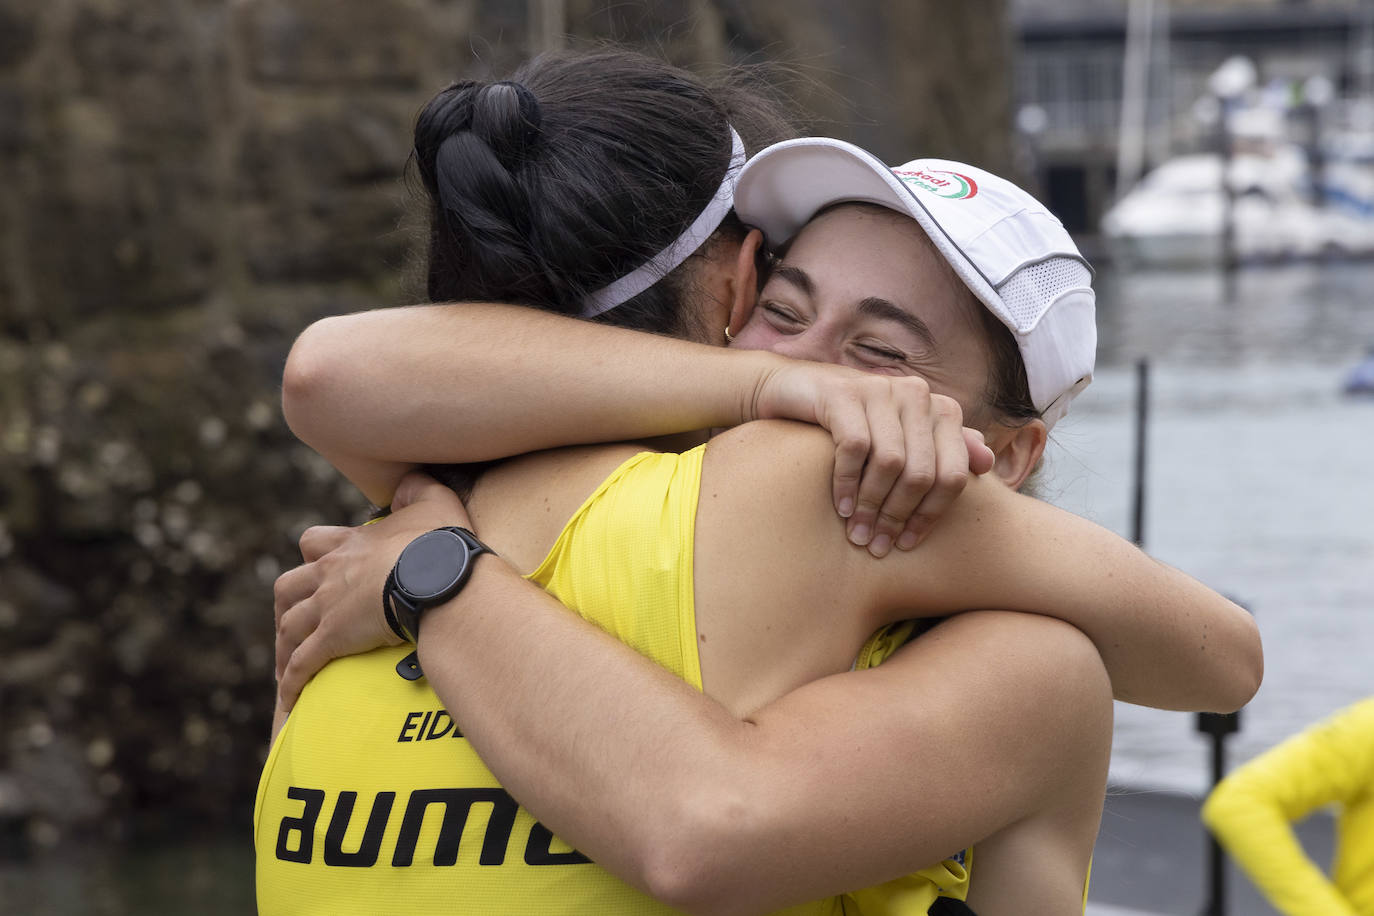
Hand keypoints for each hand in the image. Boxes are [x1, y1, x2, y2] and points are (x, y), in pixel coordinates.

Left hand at [273, 472, 471, 711]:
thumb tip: (411, 480)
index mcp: (351, 545)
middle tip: (297, 622)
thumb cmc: (439, 543)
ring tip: (288, 666)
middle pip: (288, 587)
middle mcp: (330, 574)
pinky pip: (302, 665)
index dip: (314, 555)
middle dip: (289, 604)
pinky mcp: (332, 639)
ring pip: (288, 626)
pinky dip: (291, 682)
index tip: (321, 568)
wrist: (434, 577)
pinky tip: (289, 700)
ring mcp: (327, 607)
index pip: (314, 543)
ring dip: (284, 646)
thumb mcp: (435, 502)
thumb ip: (419, 488)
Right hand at [753, 362, 994, 556]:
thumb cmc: (855, 423)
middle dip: (898, 516)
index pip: (953, 473)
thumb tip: (988, 462)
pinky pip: (854, 448)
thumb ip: (944, 448)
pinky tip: (842, 508)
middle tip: (877, 545)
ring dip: (872, 505)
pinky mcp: (843, 394)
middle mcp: (916, 394)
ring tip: (858, 534)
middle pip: (922, 472)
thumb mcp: (902, 436)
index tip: (906, 543)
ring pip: (891, 462)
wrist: (796, 389)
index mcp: (940, 408)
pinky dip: (848, 484)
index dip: (932, 514)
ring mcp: (880, 389)